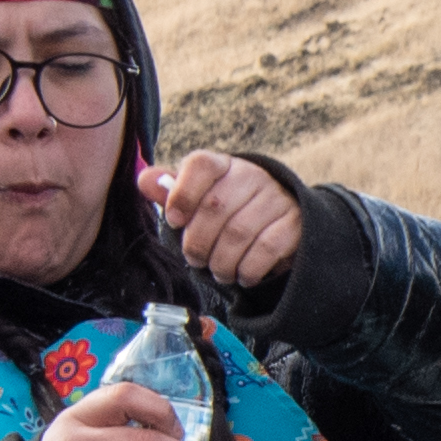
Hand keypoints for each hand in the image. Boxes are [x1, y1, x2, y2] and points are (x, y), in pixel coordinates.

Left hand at [152, 150, 307, 292]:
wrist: (286, 222)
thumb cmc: (232, 212)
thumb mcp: (201, 199)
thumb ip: (173, 192)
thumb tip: (145, 180)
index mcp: (223, 165)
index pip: (200, 165)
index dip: (182, 194)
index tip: (173, 221)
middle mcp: (252, 176)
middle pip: (214, 207)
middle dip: (198, 242)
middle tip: (196, 260)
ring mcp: (277, 199)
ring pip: (238, 233)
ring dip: (221, 262)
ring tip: (218, 271)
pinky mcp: (295, 223)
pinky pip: (265, 249)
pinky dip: (248, 269)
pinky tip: (242, 275)